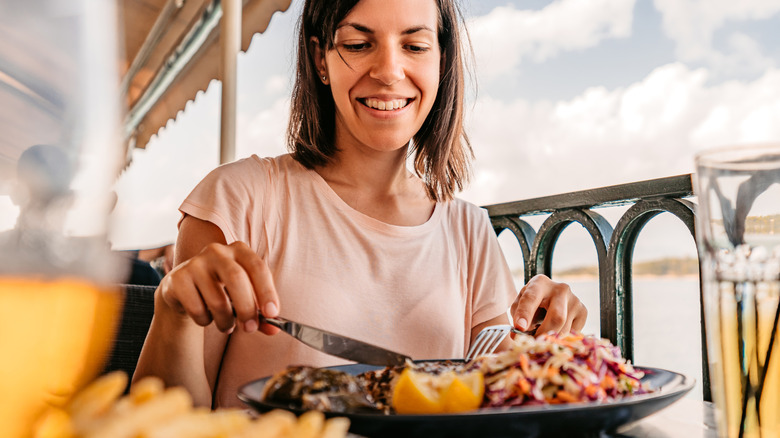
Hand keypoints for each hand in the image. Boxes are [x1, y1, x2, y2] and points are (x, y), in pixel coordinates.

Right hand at [158, 241, 279, 334]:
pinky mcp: (177, 279)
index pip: (258, 267)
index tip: (272, 313)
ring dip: (225, 321)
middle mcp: (217, 251)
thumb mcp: (244, 299)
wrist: (184, 291)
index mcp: (239, 250)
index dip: (267, 291)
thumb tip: (274, 329)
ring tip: (227, 326)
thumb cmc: (222, 292)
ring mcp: (195, 263)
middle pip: (236, 279)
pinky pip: (196, 308)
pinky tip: (205, 316)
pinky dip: (205, 320)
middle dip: (246, 308)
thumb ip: (260, 314)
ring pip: (217, 299)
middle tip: (250, 328)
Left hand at [509, 274, 586, 334]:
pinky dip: (562, 337)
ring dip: (551, 337)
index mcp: (540, 283)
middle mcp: (560, 289)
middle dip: (544, 334)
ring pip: (565, 329)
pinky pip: (573, 333)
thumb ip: (517, 316)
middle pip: (557, 317)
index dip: (525, 314)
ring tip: (542, 334)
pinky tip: (555, 331)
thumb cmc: (531, 303)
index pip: (532, 298)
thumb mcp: (519, 305)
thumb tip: (520, 332)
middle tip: (533, 342)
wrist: (550, 296)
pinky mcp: (583, 311)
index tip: (520, 327)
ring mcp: (574, 300)